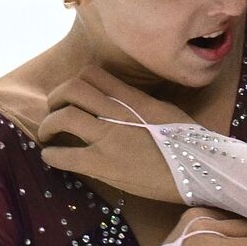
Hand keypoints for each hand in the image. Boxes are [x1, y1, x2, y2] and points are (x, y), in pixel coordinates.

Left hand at [37, 65, 196, 203]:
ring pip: (63, 117)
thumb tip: (119, 101)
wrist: (199, 171)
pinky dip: (52, 155)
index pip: (93, 74)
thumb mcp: (165, 111)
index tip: (73, 94)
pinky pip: (64, 155)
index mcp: (133, 98)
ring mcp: (109, 138)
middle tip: (54, 110)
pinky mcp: (103, 164)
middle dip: (55, 97)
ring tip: (48, 134)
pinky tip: (52, 157)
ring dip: (48, 124)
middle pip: (72, 89)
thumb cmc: (189, 144)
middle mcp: (117, 113)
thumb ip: (139, 103)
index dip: (76, 81)